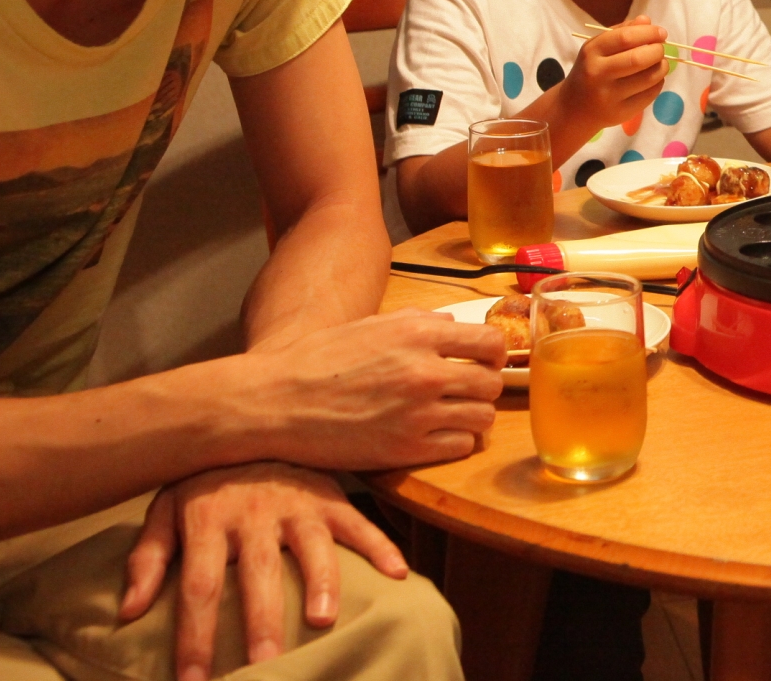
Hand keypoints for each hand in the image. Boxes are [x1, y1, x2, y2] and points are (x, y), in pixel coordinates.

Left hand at [120, 462, 406, 680]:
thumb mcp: (165, 508)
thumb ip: (148, 558)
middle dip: (260, 621)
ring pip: (312, 546)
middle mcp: (253, 512)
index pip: (200, 586)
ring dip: (320, 582)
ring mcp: (297, 502)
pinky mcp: (329, 495)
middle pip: (257, 573)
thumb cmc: (204, 479)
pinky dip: (380, 545)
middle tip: (264, 663)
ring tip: (322, 620)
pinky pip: (358, 521)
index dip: (195, 635)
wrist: (248, 417)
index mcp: (208, 518)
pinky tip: (397, 574)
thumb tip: (129, 612)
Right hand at [245, 308, 503, 472]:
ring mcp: (419, 413)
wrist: (276, 402)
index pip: (491, 341)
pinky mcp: (407, 449)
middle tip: (467, 393)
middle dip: (484, 387)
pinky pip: (461, 446)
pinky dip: (456, 443)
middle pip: (492, 382)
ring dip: (474, 418)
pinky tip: (438, 436)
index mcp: (419, 334)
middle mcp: (426, 371)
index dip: (494, 353)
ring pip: (483, 418)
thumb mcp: (370, 325)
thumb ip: (418, 321)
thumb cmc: (318, 360)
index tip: (485, 361)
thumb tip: (451, 323)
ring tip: (455, 417)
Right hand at [560, 17, 668, 128]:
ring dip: (662, 67)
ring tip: (660, 62)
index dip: (648, 33)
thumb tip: (647, 21)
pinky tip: (654, 78)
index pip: (625, 38)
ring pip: (648, 78)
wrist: (574, 108)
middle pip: (638, 59)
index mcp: (592, 52)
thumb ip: (622, 32)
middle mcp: (598, 74)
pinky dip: (658, 82)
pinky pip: (650, 94)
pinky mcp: (621, 112)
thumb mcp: (598, 48)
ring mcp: (609, 96)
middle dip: (657, 51)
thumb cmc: (591, 70)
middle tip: (660, 49)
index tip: (661, 33)